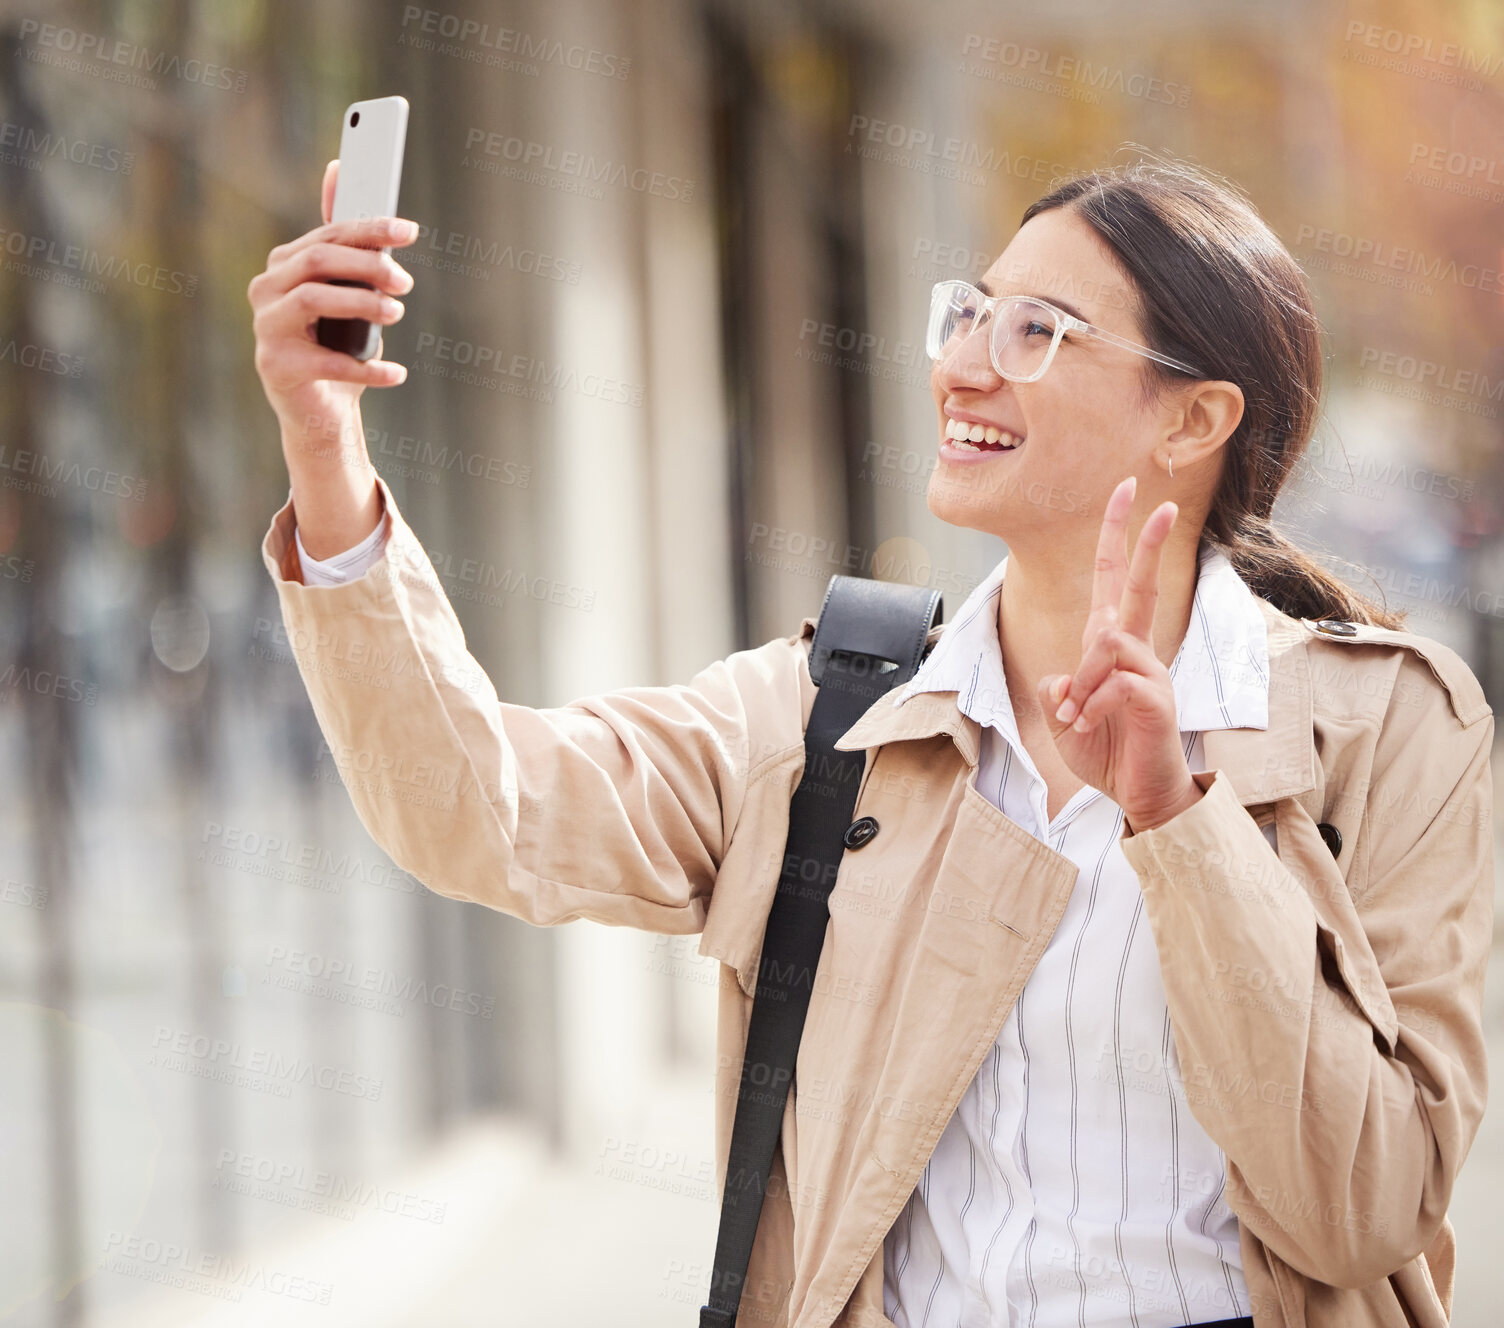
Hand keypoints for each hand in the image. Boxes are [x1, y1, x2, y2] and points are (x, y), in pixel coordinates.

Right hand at [247, 159, 417, 437]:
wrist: (319, 410)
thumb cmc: (335, 344)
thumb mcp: (345, 291)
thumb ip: (345, 241)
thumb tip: (339, 167)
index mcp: (283, 266)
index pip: (328, 235)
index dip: (369, 229)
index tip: (409, 231)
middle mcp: (266, 290)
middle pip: (318, 260)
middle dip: (368, 265)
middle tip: (406, 280)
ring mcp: (266, 328)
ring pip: (314, 299)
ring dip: (363, 304)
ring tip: (397, 313)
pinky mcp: (276, 367)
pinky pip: (327, 361)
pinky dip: (368, 367)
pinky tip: (396, 372)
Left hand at [1035, 475, 1201, 832]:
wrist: (1139, 796)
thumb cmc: (1107, 753)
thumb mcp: (1063, 718)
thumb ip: (1056, 690)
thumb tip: (1058, 676)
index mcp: (1111, 648)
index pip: (1114, 581)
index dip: (1116, 537)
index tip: (1125, 492)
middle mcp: (1136, 651)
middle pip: (1143, 585)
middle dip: (1147, 542)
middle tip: (1164, 502)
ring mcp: (1151, 672)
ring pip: (1108, 642)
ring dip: (1082, 680)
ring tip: (1077, 716)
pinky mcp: (1157, 698)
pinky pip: (1114, 683)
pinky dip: (1090, 706)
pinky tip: (1089, 727)